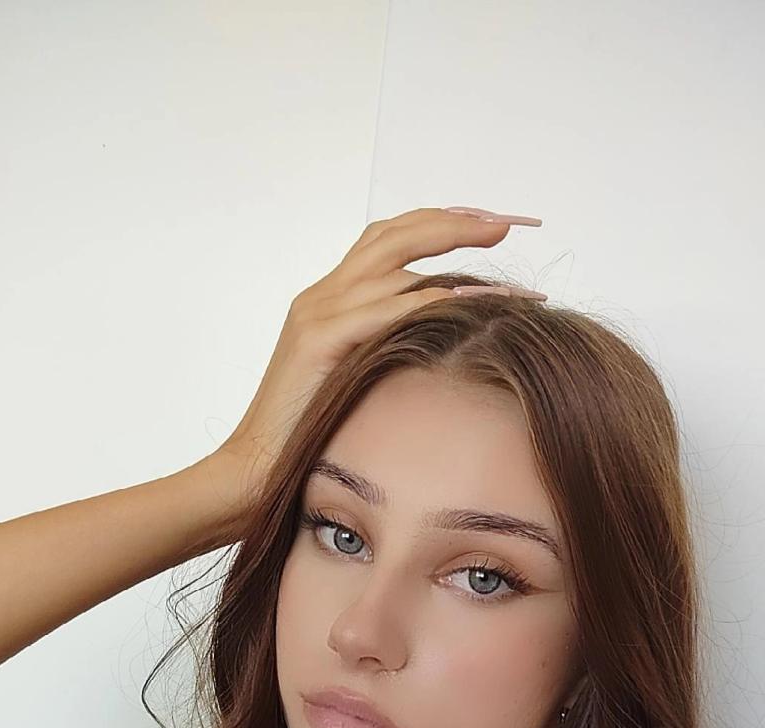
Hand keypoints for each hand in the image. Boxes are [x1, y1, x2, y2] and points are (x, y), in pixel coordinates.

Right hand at [215, 205, 543, 507]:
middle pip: (396, 233)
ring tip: (505, 252)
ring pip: (395, 260)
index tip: (492, 223)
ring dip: (455, 250)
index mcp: (331, 301)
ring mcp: (319, 314)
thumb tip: (446, 350)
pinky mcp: (319, 340)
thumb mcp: (357, 383)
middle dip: (456, 220)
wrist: (255, 470)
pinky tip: (472, 295)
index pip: (390, 240)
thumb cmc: (310, 439)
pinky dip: (432, 298)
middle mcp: (323, 296)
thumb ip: (388, 354)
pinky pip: (386, 308)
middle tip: (509, 220)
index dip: (441, 225)